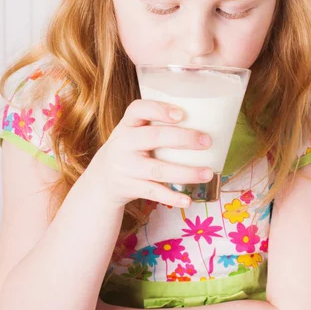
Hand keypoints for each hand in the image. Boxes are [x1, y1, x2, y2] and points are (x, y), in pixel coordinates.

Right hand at [85, 99, 212, 209]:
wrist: (102, 178)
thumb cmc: (131, 148)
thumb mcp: (134, 131)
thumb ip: (157, 124)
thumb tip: (206, 118)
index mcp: (127, 124)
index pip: (138, 109)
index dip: (159, 110)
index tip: (181, 114)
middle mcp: (124, 143)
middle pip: (154, 137)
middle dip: (183, 139)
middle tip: (207, 141)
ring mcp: (126, 167)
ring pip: (158, 169)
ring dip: (186, 172)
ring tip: (208, 173)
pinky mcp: (129, 187)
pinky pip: (153, 192)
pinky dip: (172, 197)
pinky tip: (188, 200)